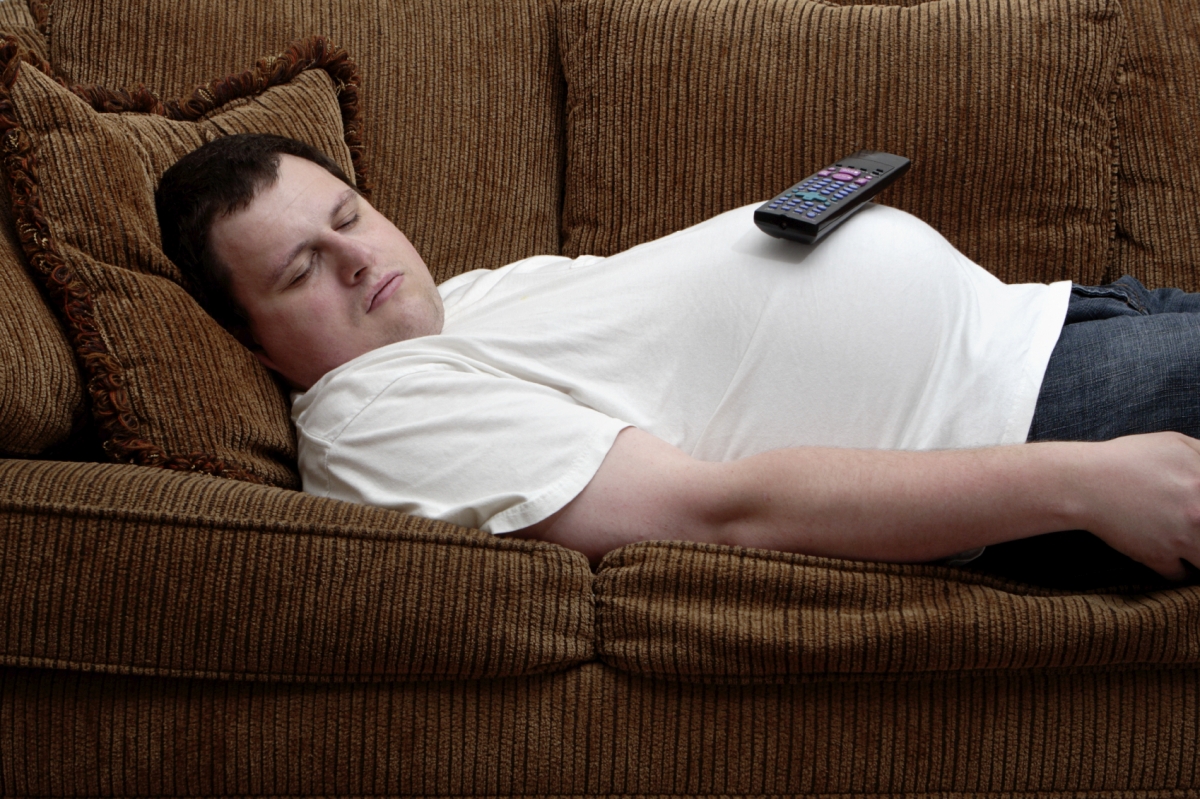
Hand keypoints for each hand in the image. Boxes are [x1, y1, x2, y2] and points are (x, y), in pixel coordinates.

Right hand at [1075, 432, 1199, 579]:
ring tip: (1190, 547)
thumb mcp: (1175, 444)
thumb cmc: (1128, 458)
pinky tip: (1173, 557)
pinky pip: (1181, 575)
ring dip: (1199, 555)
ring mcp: (1181, 540)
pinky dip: (1179, 569)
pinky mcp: (1158, 558)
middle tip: (1192, 527)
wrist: (1083, 482)